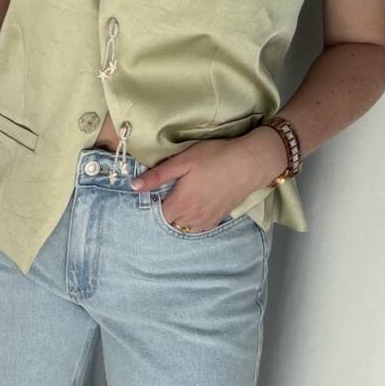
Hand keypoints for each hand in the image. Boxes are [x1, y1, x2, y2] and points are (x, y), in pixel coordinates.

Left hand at [130, 125, 287, 232]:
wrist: (250, 163)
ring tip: (179, 200)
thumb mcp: (183, 161)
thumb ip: (157, 176)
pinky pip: (197, 228)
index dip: (151, 206)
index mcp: (179, 204)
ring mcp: (205, 221)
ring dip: (177, 218)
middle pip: (168, 223)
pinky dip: (191, 221)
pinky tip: (193, 207)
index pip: (155, 216)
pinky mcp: (216, 220)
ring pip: (182, 227)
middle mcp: (191, 218)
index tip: (153, 194)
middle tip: (165, 195)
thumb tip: (134, 186)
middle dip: (164, 212)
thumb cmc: (216, 157)